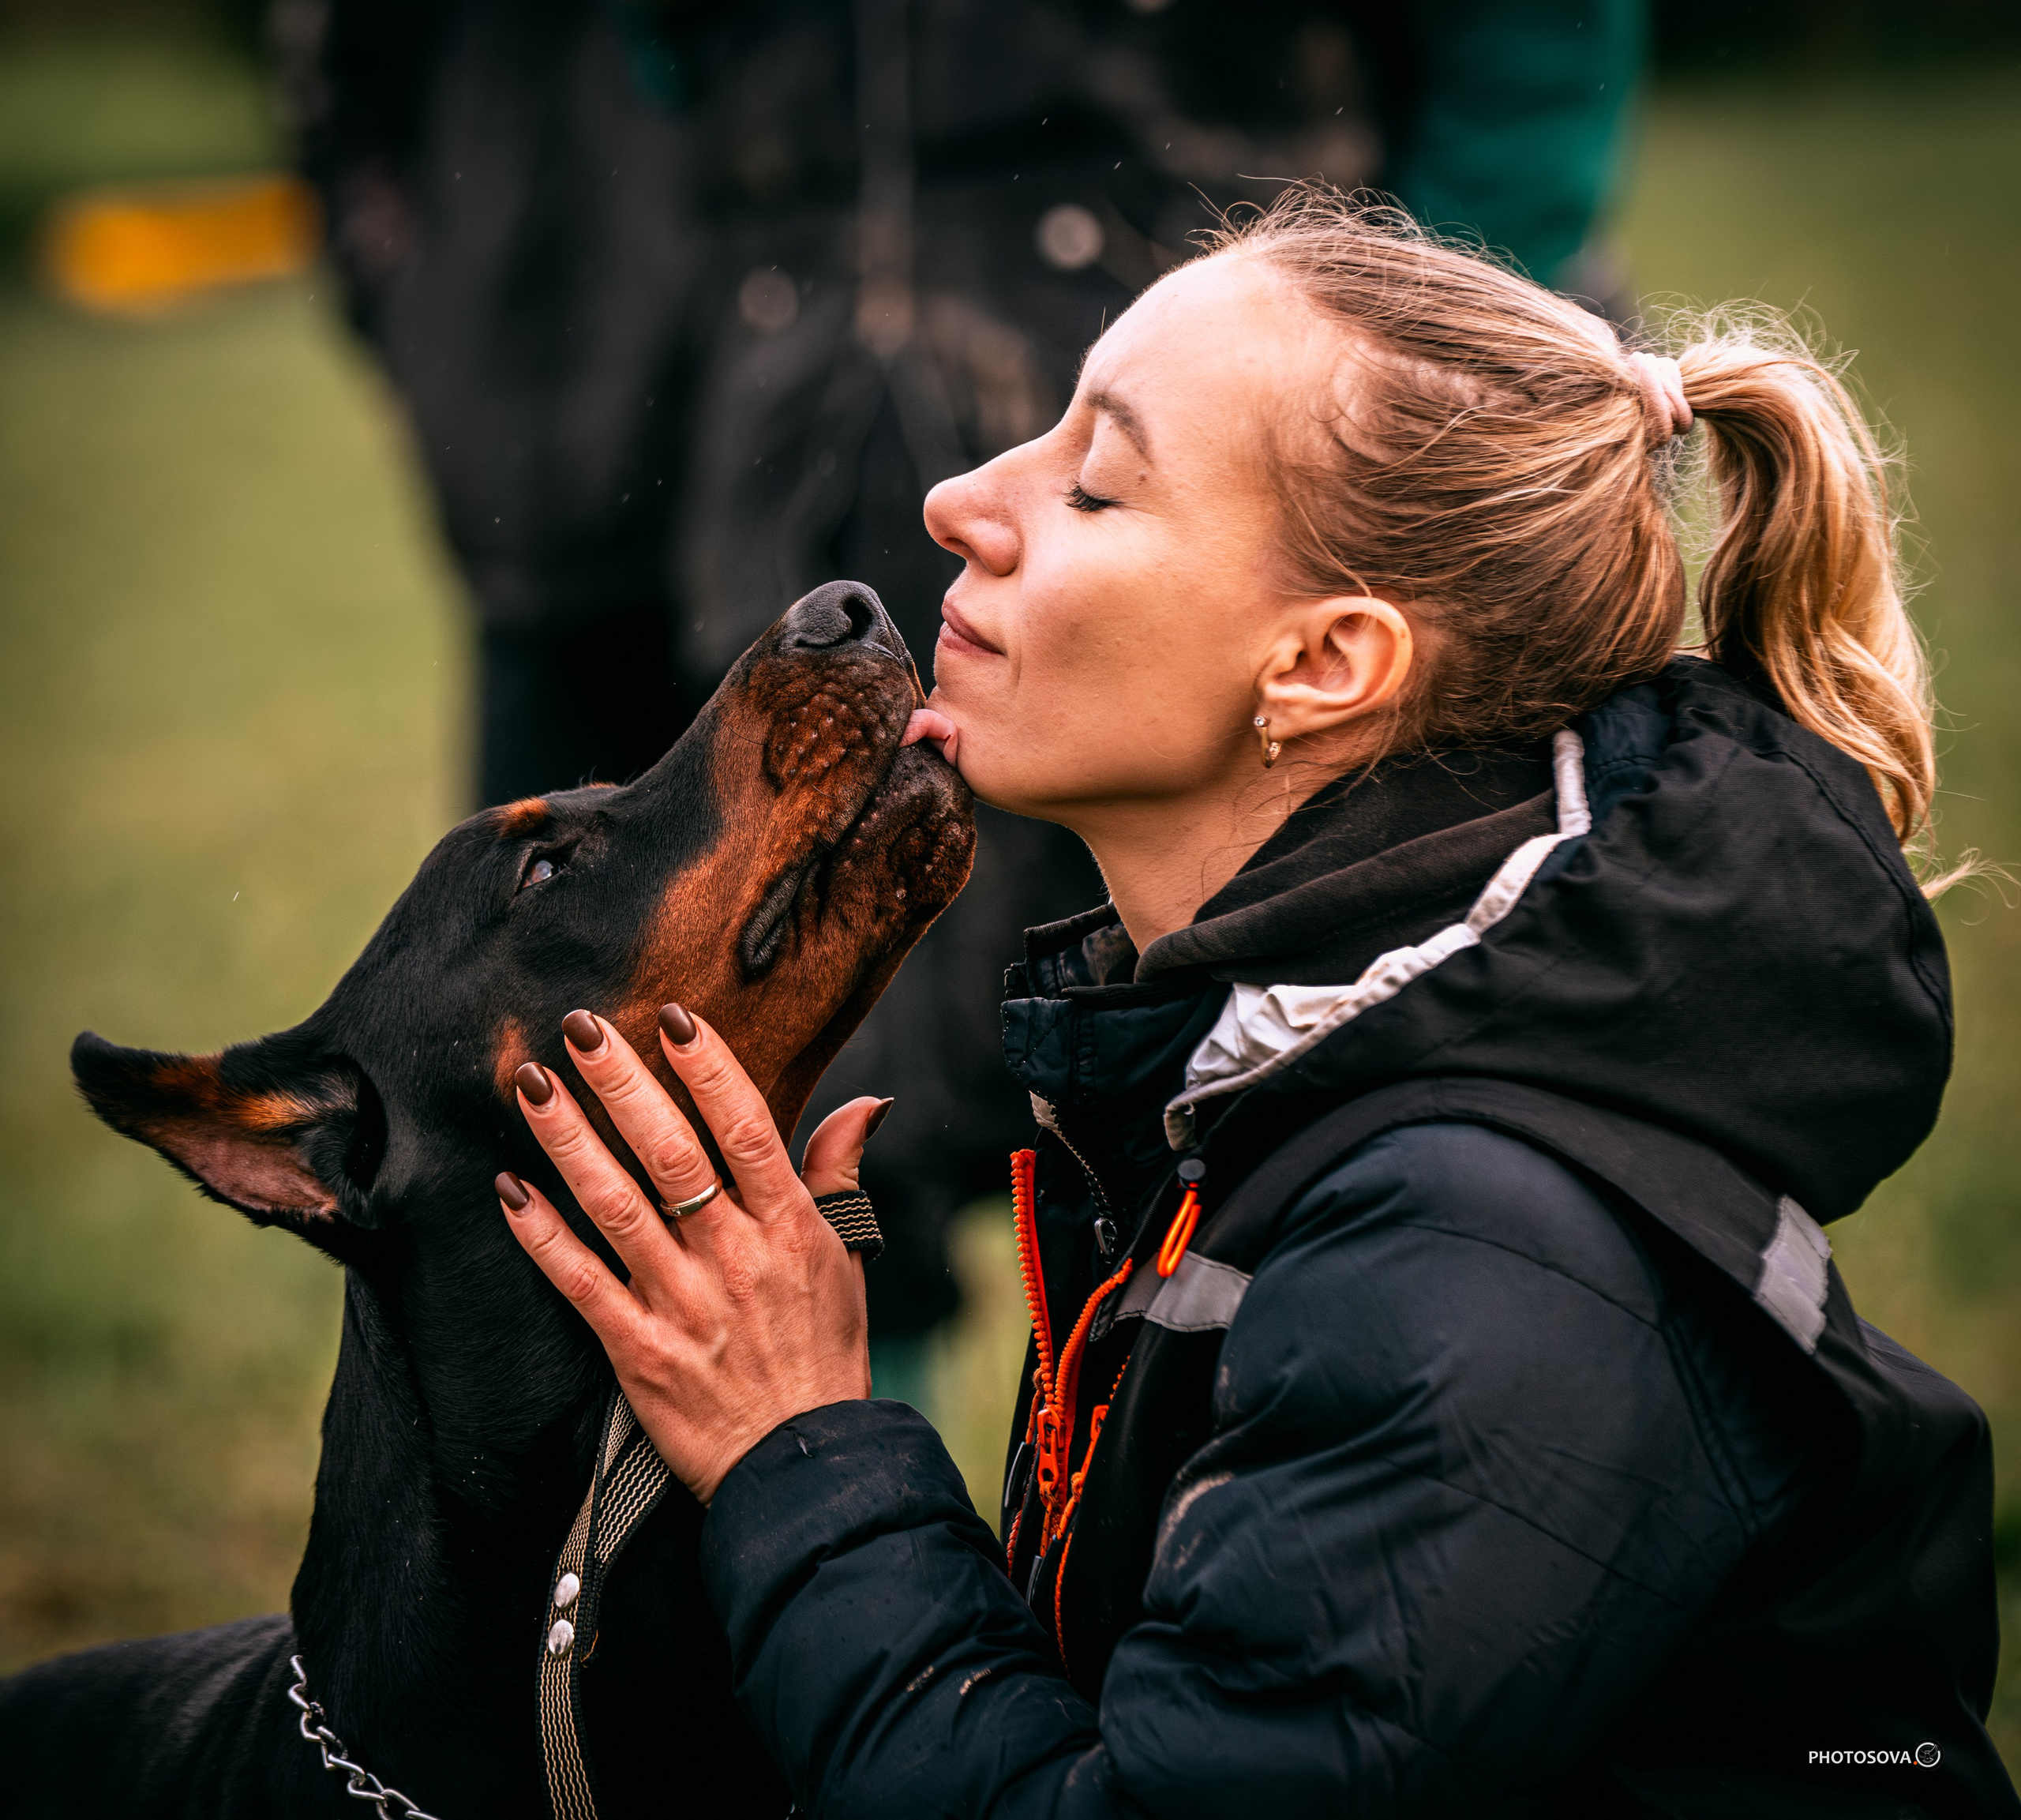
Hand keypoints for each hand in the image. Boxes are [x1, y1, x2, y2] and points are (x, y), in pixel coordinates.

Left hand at [496, 1003, 883, 1503]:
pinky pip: (582, 1283)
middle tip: (580, 1028)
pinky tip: (511, 1191)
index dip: (710, 1071)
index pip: (748, 1130)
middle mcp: (734, 1258)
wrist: (804, 1466)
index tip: (675, 1018)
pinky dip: (543, 1237)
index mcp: (789, 1229)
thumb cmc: (825, 1357)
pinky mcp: (639, 1351)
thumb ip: (840, 1172)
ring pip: (616, 1206)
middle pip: (671, 1154)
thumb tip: (867, 1102)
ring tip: (531, 1086)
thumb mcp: (847, 1258)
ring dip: (569, 1142)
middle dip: (623, 1084)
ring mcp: (683, 1304)